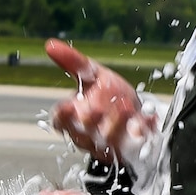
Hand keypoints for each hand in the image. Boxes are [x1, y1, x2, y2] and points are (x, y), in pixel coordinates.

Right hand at [45, 39, 157, 165]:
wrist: (137, 114)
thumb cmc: (108, 95)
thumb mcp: (92, 75)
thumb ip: (73, 62)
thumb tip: (50, 44)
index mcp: (74, 117)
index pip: (60, 120)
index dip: (62, 115)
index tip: (67, 107)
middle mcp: (88, 134)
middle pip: (83, 132)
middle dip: (90, 119)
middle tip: (98, 108)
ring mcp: (108, 144)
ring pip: (107, 139)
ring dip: (116, 124)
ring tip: (126, 108)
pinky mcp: (130, 149)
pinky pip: (134, 144)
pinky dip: (139, 131)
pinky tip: (145, 120)